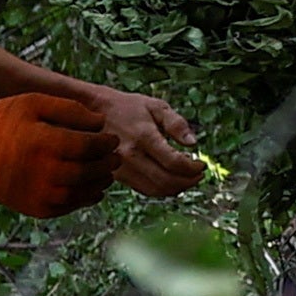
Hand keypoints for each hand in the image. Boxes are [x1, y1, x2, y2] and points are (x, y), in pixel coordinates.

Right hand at [0, 92, 115, 218]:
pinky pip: (67, 207)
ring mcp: (38, 193)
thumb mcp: (35, 102)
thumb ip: (70, 109)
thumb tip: (100, 122)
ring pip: (81, 193)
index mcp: (44, 143)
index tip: (112, 139)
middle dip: (107, 164)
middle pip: (88, 172)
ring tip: (106, 174)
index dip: (106, 143)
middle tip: (115, 158)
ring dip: (99, 184)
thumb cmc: (5, 122)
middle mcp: (42, 172)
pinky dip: (84, 200)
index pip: (88, 146)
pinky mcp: (34, 208)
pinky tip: (92, 190)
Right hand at [75, 82, 208, 195]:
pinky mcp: (117, 175)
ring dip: (177, 188)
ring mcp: (121, 168)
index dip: (193, 168)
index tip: (202, 165)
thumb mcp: (156, 106)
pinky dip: (162, 190)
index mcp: (143, 136)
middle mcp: (131, 156)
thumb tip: (194, 143)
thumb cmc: (128, 108)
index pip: (173, 162)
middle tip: (200, 175)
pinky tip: (171, 180)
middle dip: (189, 181)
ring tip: (189, 179)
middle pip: (166, 181)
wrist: (94, 113)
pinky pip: (144, 190)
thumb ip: (177, 123)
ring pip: (155, 190)